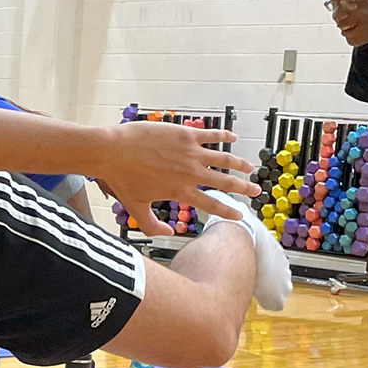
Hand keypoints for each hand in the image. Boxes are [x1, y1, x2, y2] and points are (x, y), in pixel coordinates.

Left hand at [96, 122, 257, 236]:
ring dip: (239, 163)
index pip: (211, 204)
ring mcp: (190, 152)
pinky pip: (211, 135)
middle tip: (255, 191)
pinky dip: (224, 136)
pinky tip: (233, 137)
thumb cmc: (121, 180)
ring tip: (250, 167)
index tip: (240, 214)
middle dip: (243, 188)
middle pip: (225, 182)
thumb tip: (168, 233)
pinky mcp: (185, 134)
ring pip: (223, 158)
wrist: (112, 152)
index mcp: (180, 191)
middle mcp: (190, 173)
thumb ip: (152, 226)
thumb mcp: (135, 209)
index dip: (228, 211)